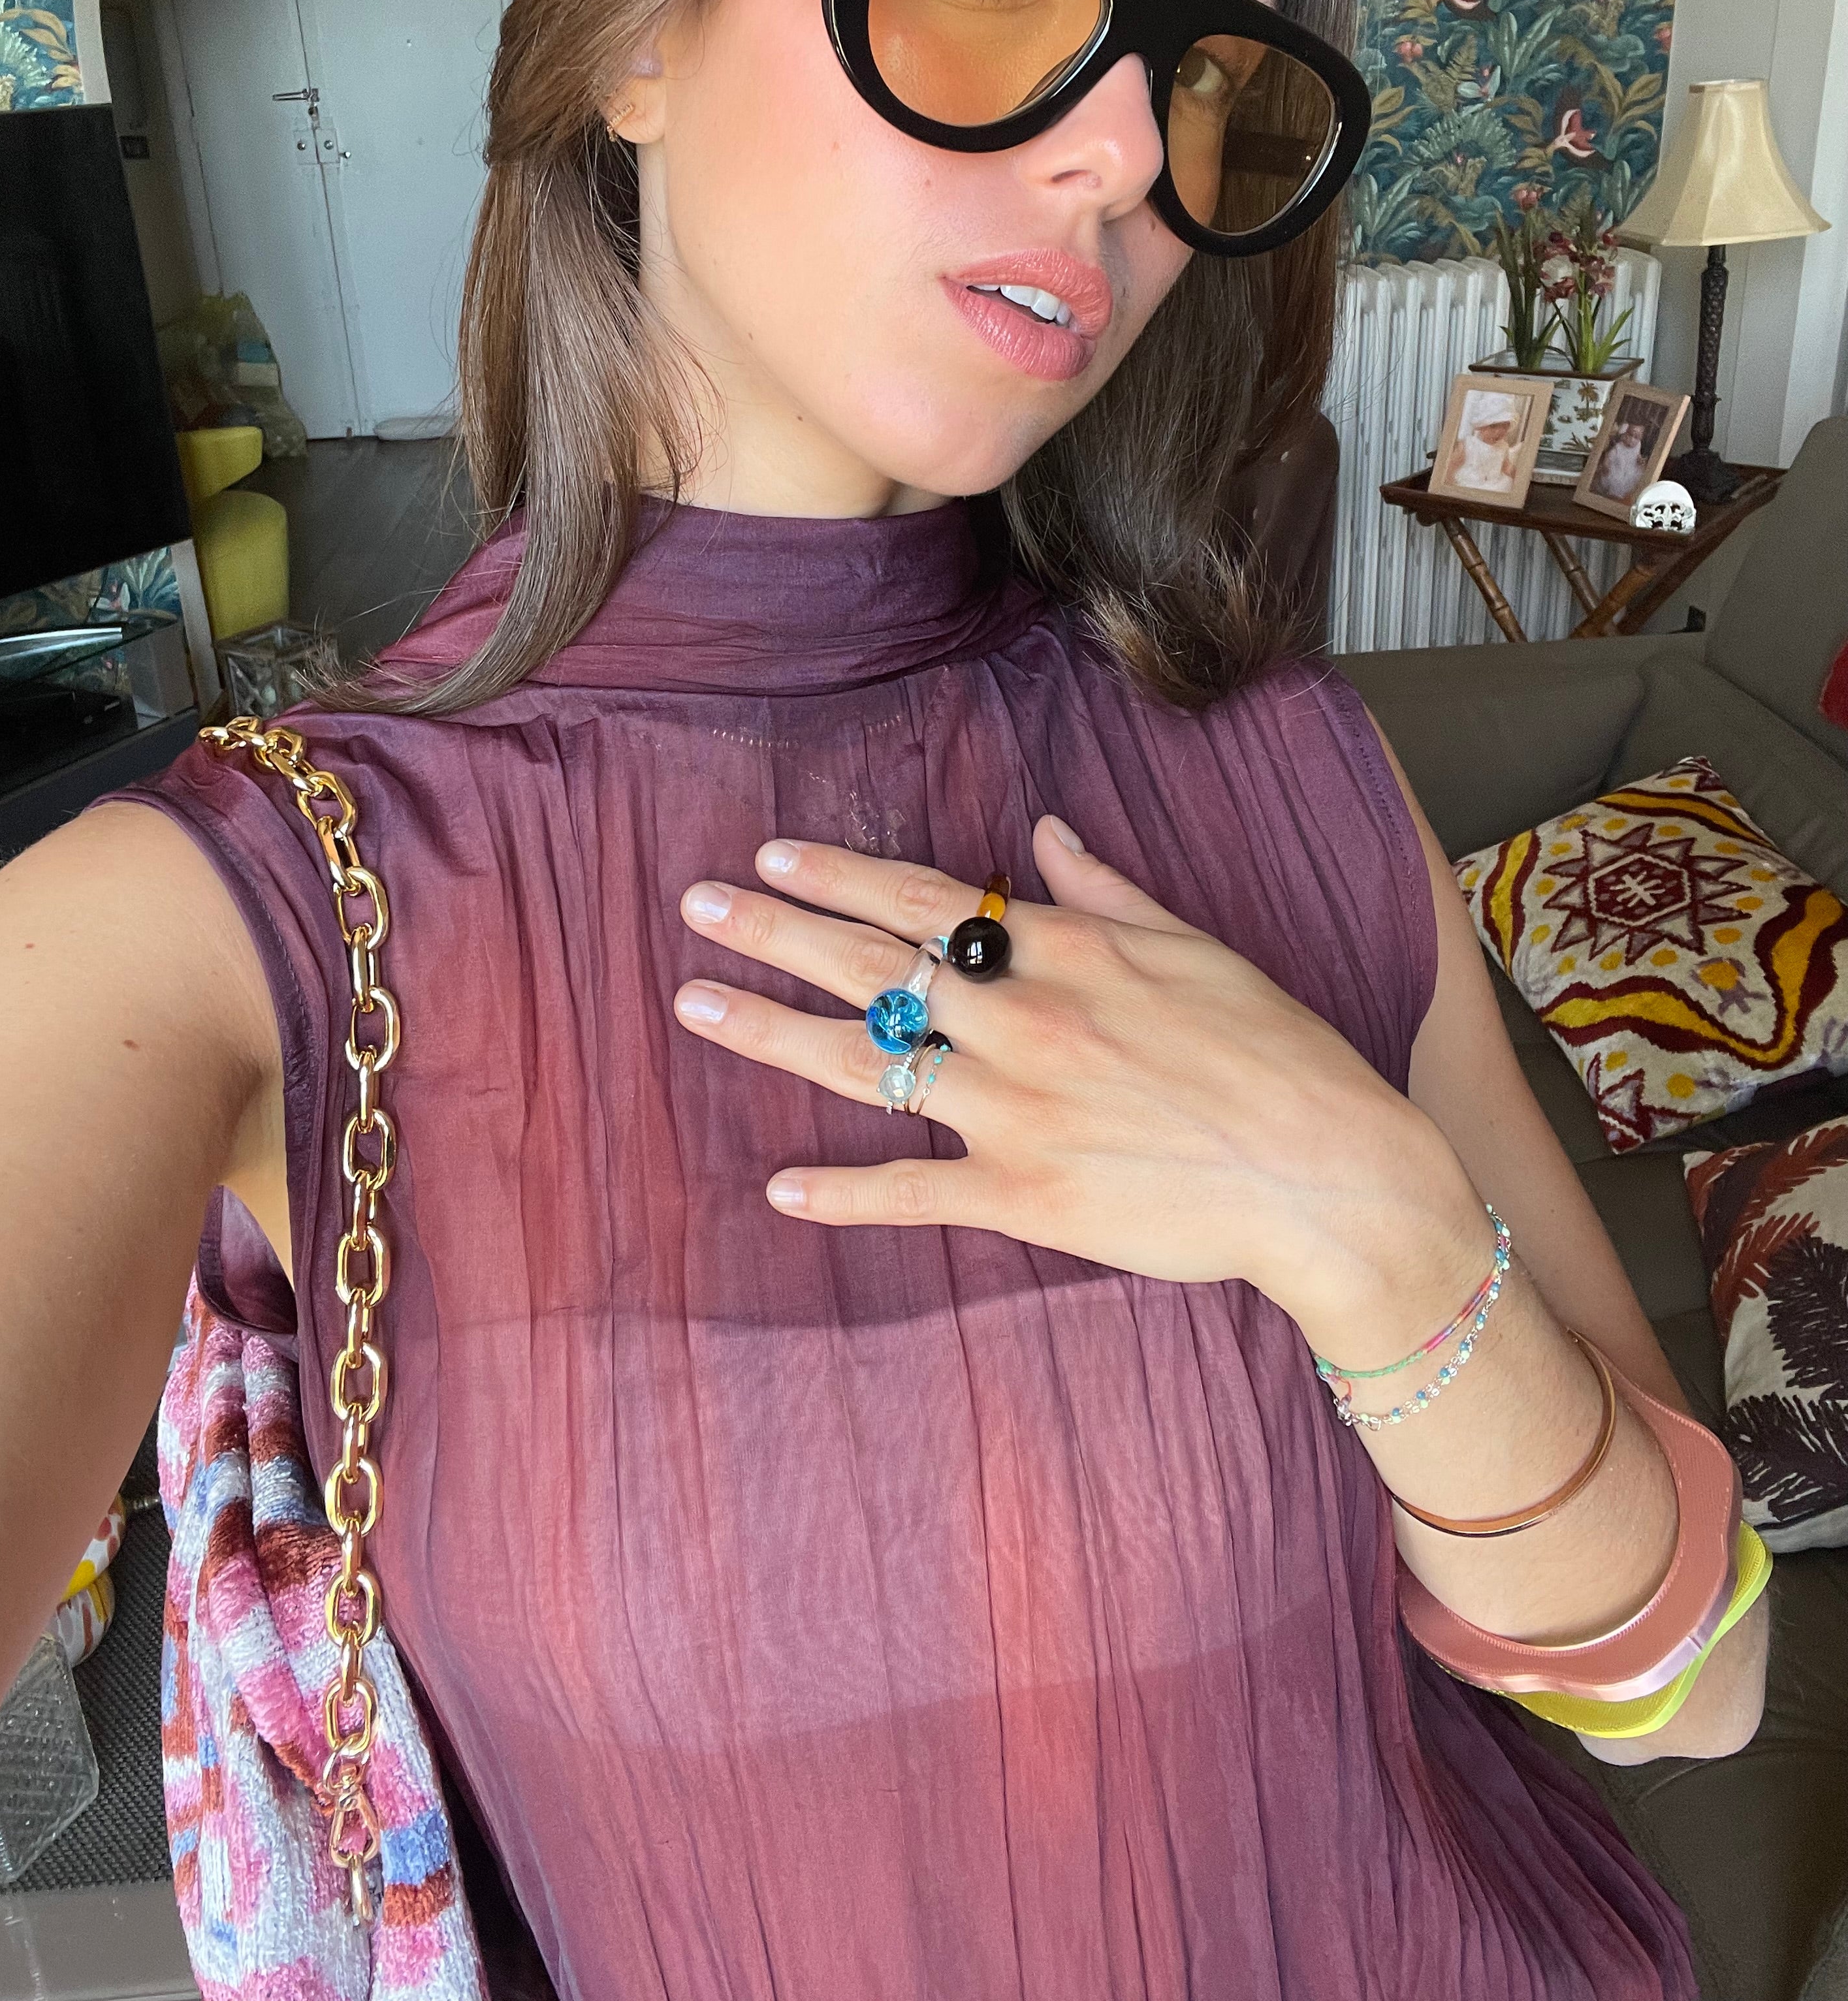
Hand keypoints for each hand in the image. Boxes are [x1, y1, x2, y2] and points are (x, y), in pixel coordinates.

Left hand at [673, 816, 1481, 1329]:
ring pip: (868, 1067)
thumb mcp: (1197, 947)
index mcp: (1063, 952)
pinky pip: (911, 1194)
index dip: (841, 874)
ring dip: (772, 1033)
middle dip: (775, 930)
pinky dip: (842, 1192)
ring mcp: (1015, 1111)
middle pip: (872, 966)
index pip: (924, 899)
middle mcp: (1023, 1021)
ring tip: (697, 1006)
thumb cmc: (1278, 1053)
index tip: (773, 853)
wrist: (1332, 1176)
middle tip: (697, 906)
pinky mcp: (1024, 1199)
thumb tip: (1040, 830)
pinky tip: (779, 1185)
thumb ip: (1105, 890)